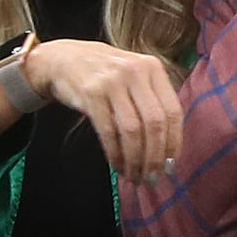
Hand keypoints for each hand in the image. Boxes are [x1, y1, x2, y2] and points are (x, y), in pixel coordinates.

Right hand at [22, 39, 181, 183]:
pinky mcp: (91, 93)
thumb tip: (167, 150)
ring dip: (135, 160)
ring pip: (132, 130)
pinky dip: (115, 154)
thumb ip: (152, 102)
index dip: (173, 142)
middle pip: (154, 123)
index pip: (172, 111)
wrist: (63, 59)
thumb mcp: (134, 76)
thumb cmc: (105, 74)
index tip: (170, 165)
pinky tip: (118, 166)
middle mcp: (135, 72)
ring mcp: (112, 81)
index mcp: (152, 67)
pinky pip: (108, 132)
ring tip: (135, 176)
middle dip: (154, 157)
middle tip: (152, 178)